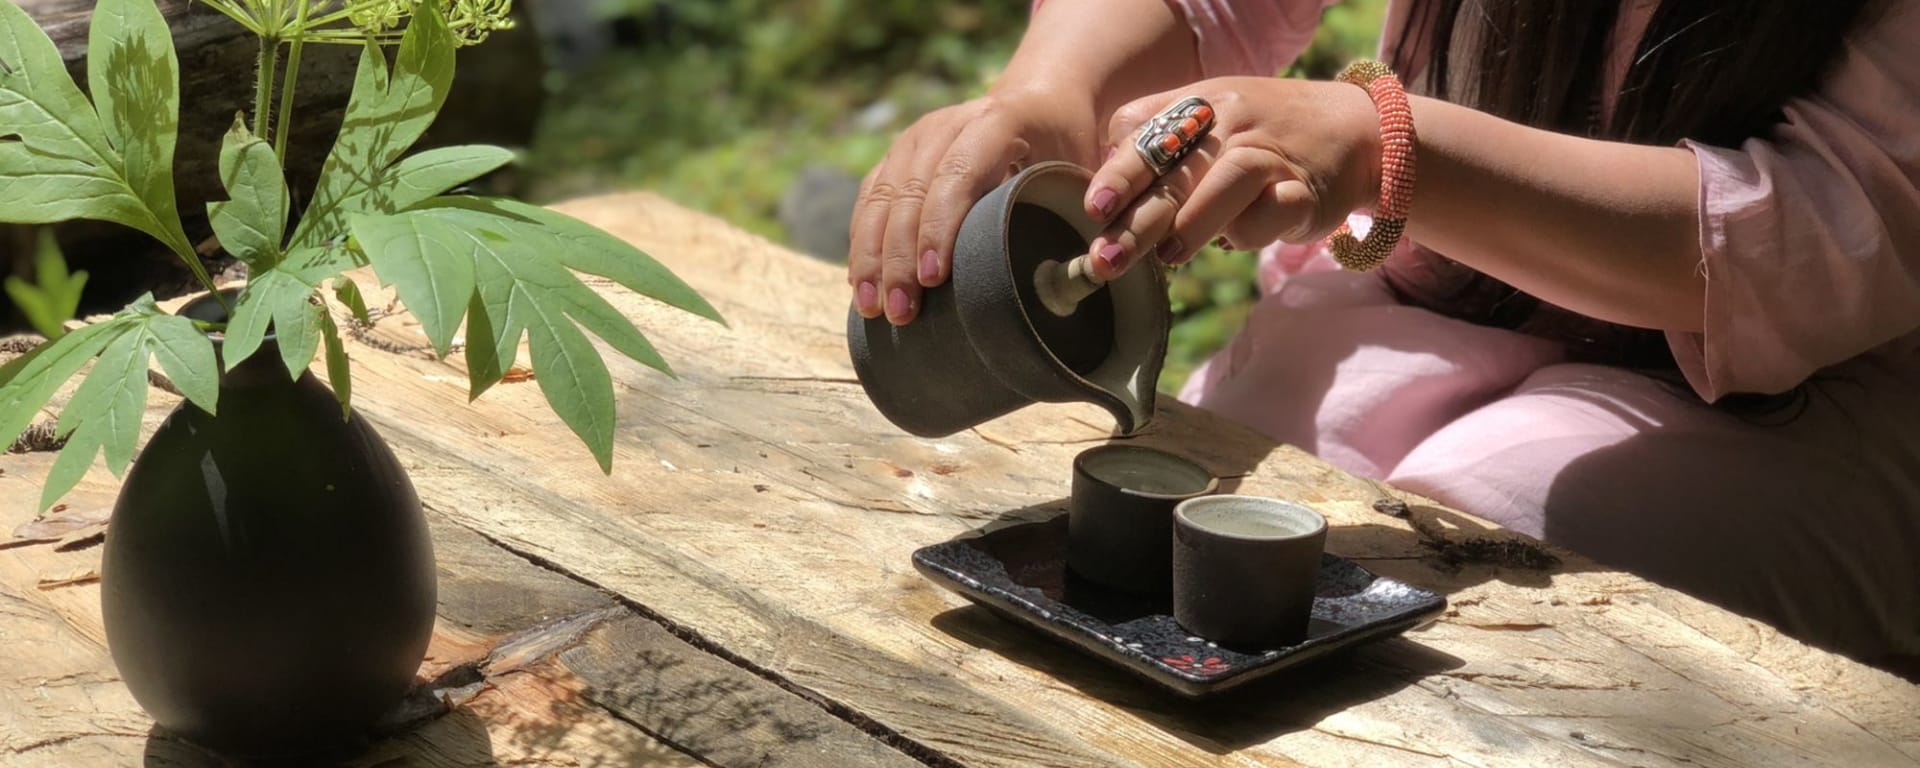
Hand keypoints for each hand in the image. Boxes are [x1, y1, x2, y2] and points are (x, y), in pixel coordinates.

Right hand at [848, 89, 1097, 324]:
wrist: (1038, 100)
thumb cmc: (1065, 147)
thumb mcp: (1081, 169)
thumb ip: (1082, 213)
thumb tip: (1088, 272)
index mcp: (997, 121)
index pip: (958, 173)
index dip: (940, 226)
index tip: (932, 278)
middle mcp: (946, 124)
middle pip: (910, 190)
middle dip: (899, 257)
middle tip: (902, 312)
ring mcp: (915, 138)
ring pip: (880, 196)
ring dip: (872, 256)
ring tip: (874, 308)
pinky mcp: (895, 156)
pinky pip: (868, 200)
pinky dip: (861, 242)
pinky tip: (860, 284)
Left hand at [1076, 78, 1381, 279]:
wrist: (1354, 131)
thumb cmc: (1258, 136)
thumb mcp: (1205, 125)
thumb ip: (1152, 149)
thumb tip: (1101, 200)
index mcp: (1198, 107)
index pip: (1147, 132)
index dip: (1119, 171)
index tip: (1095, 208)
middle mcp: (1233, 124)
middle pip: (1178, 166)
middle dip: (1139, 216)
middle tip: (1108, 257)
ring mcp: (1272, 156)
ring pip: (1230, 179)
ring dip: (1194, 222)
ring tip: (1167, 258)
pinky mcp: (1305, 192)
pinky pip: (1276, 210)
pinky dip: (1251, 233)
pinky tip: (1232, 246)